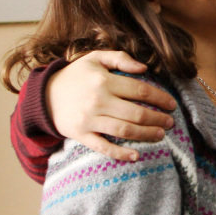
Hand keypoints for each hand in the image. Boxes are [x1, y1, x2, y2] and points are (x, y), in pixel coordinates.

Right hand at [47, 51, 176, 160]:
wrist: (43, 94)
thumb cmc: (76, 75)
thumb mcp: (95, 58)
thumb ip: (120, 58)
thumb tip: (145, 68)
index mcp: (104, 80)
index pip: (140, 90)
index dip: (160, 98)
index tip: (172, 104)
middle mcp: (98, 100)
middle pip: (136, 112)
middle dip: (157, 118)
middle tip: (170, 122)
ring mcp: (89, 119)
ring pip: (124, 130)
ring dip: (146, 134)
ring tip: (160, 134)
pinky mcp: (80, 135)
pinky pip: (103, 146)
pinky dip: (120, 153)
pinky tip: (136, 156)